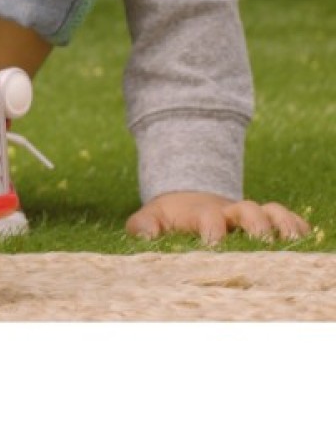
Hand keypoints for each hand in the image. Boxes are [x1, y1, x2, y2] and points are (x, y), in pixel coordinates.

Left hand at [126, 191, 310, 245]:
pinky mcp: (266, 220)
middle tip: (262, 245)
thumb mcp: (149, 218)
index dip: (213, 230)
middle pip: (249, 209)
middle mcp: (230, 211)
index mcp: (201, 212)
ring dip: (284, 225)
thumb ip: (142, 227)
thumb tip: (146, 236)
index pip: (210, 218)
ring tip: (292, 243)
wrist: (186, 200)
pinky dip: (298, 226)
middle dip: (257, 225)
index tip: (214, 247)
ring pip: (272, 211)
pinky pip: (288, 218)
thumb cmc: (167, 217)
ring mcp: (250, 215)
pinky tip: (305, 240)